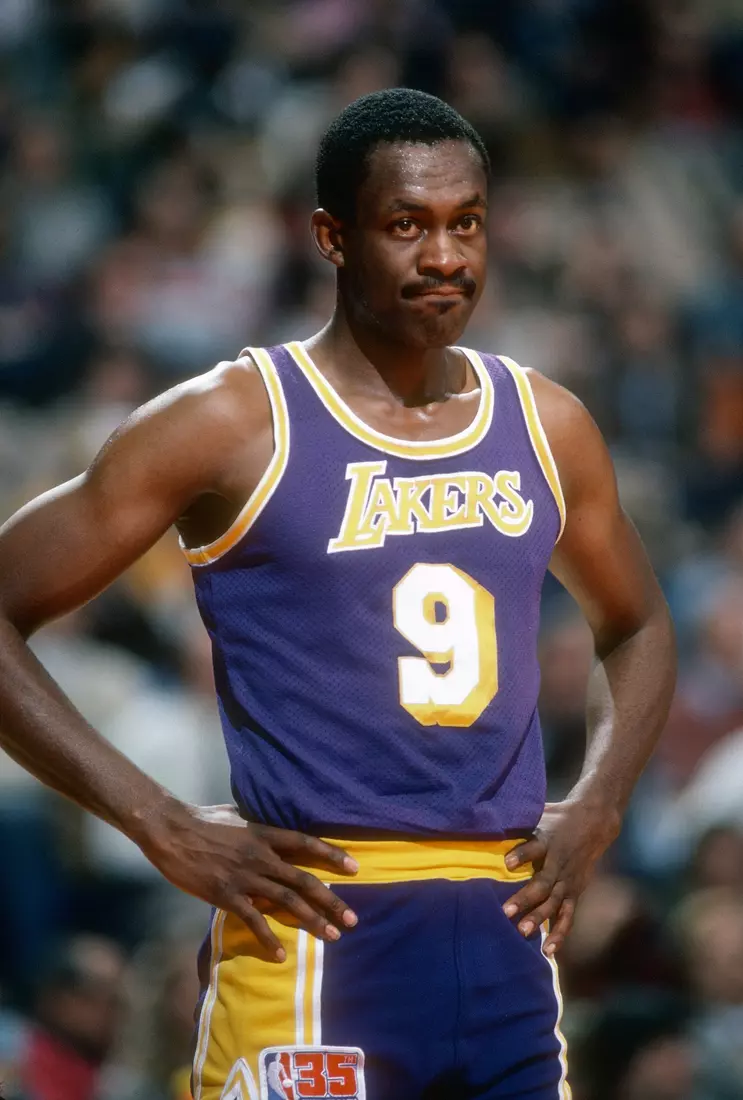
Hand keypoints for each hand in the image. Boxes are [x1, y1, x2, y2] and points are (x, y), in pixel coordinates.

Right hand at [137, 801, 358, 961]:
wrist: (170, 830)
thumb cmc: (201, 819)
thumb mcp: (236, 813)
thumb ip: (256, 822)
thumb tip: (268, 822)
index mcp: (264, 833)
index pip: (306, 843)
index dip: (332, 855)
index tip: (355, 867)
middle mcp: (260, 856)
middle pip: (303, 879)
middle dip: (331, 900)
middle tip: (353, 919)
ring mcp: (244, 876)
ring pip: (286, 901)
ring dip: (312, 920)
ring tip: (332, 936)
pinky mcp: (225, 894)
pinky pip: (253, 919)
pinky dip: (268, 938)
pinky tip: (281, 954)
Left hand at [501, 799, 620, 956]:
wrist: (595, 822)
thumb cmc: (558, 818)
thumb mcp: (541, 813)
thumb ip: (520, 823)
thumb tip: (489, 821)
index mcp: (548, 841)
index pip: (534, 847)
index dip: (521, 854)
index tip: (506, 863)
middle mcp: (559, 863)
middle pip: (542, 883)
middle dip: (525, 898)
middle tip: (506, 912)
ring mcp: (568, 880)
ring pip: (553, 902)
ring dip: (539, 918)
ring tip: (523, 931)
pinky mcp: (575, 892)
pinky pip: (567, 915)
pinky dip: (559, 932)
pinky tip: (549, 950)